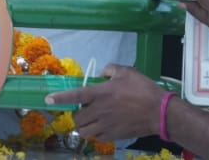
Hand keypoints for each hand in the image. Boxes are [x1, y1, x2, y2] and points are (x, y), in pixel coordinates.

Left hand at [45, 64, 165, 141]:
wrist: (160, 113)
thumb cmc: (143, 89)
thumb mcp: (126, 72)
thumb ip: (110, 70)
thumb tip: (102, 74)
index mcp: (100, 93)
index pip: (75, 96)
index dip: (60, 98)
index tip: (48, 100)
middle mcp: (99, 111)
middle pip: (77, 118)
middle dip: (75, 115)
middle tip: (82, 110)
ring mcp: (106, 125)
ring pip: (84, 131)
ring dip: (82, 126)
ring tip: (88, 121)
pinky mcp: (113, 136)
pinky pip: (96, 138)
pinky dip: (94, 134)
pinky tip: (100, 128)